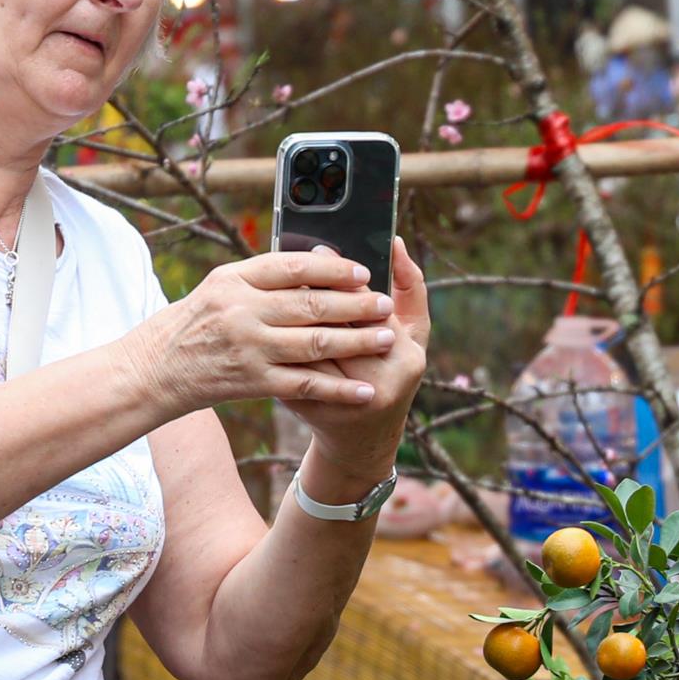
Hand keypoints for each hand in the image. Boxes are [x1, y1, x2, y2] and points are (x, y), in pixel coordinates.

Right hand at [128, 247, 397, 420]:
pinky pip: (305, 384)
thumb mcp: (220, 287)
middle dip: (356, 305)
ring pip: (315, 342)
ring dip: (357, 341)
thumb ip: (263, 275)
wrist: (155, 369)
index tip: (364, 272)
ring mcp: (249, 347)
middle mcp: (242, 311)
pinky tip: (364, 390)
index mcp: (234, 279)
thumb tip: (318, 263)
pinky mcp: (253, 382)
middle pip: (311, 304)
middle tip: (385, 305)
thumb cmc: (195, 322)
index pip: (293, 267)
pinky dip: (338, 388)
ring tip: (386, 338)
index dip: (333, 269)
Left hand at [287, 237, 429, 478]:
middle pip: (336, 326)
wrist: (364, 437)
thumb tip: (397, 242)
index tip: (319, 250)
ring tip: (271, 285)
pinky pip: (289, 366)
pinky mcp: (313, 409)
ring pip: (308, 346)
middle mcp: (381, 382)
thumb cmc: (391, 369)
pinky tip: (264, 321)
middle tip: (290, 265)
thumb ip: (410, 287)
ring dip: (286, 316)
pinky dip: (276, 342)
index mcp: (407, 356)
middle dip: (310, 292)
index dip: (341, 277)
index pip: (370, 306)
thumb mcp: (413, 332)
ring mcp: (346, 401)